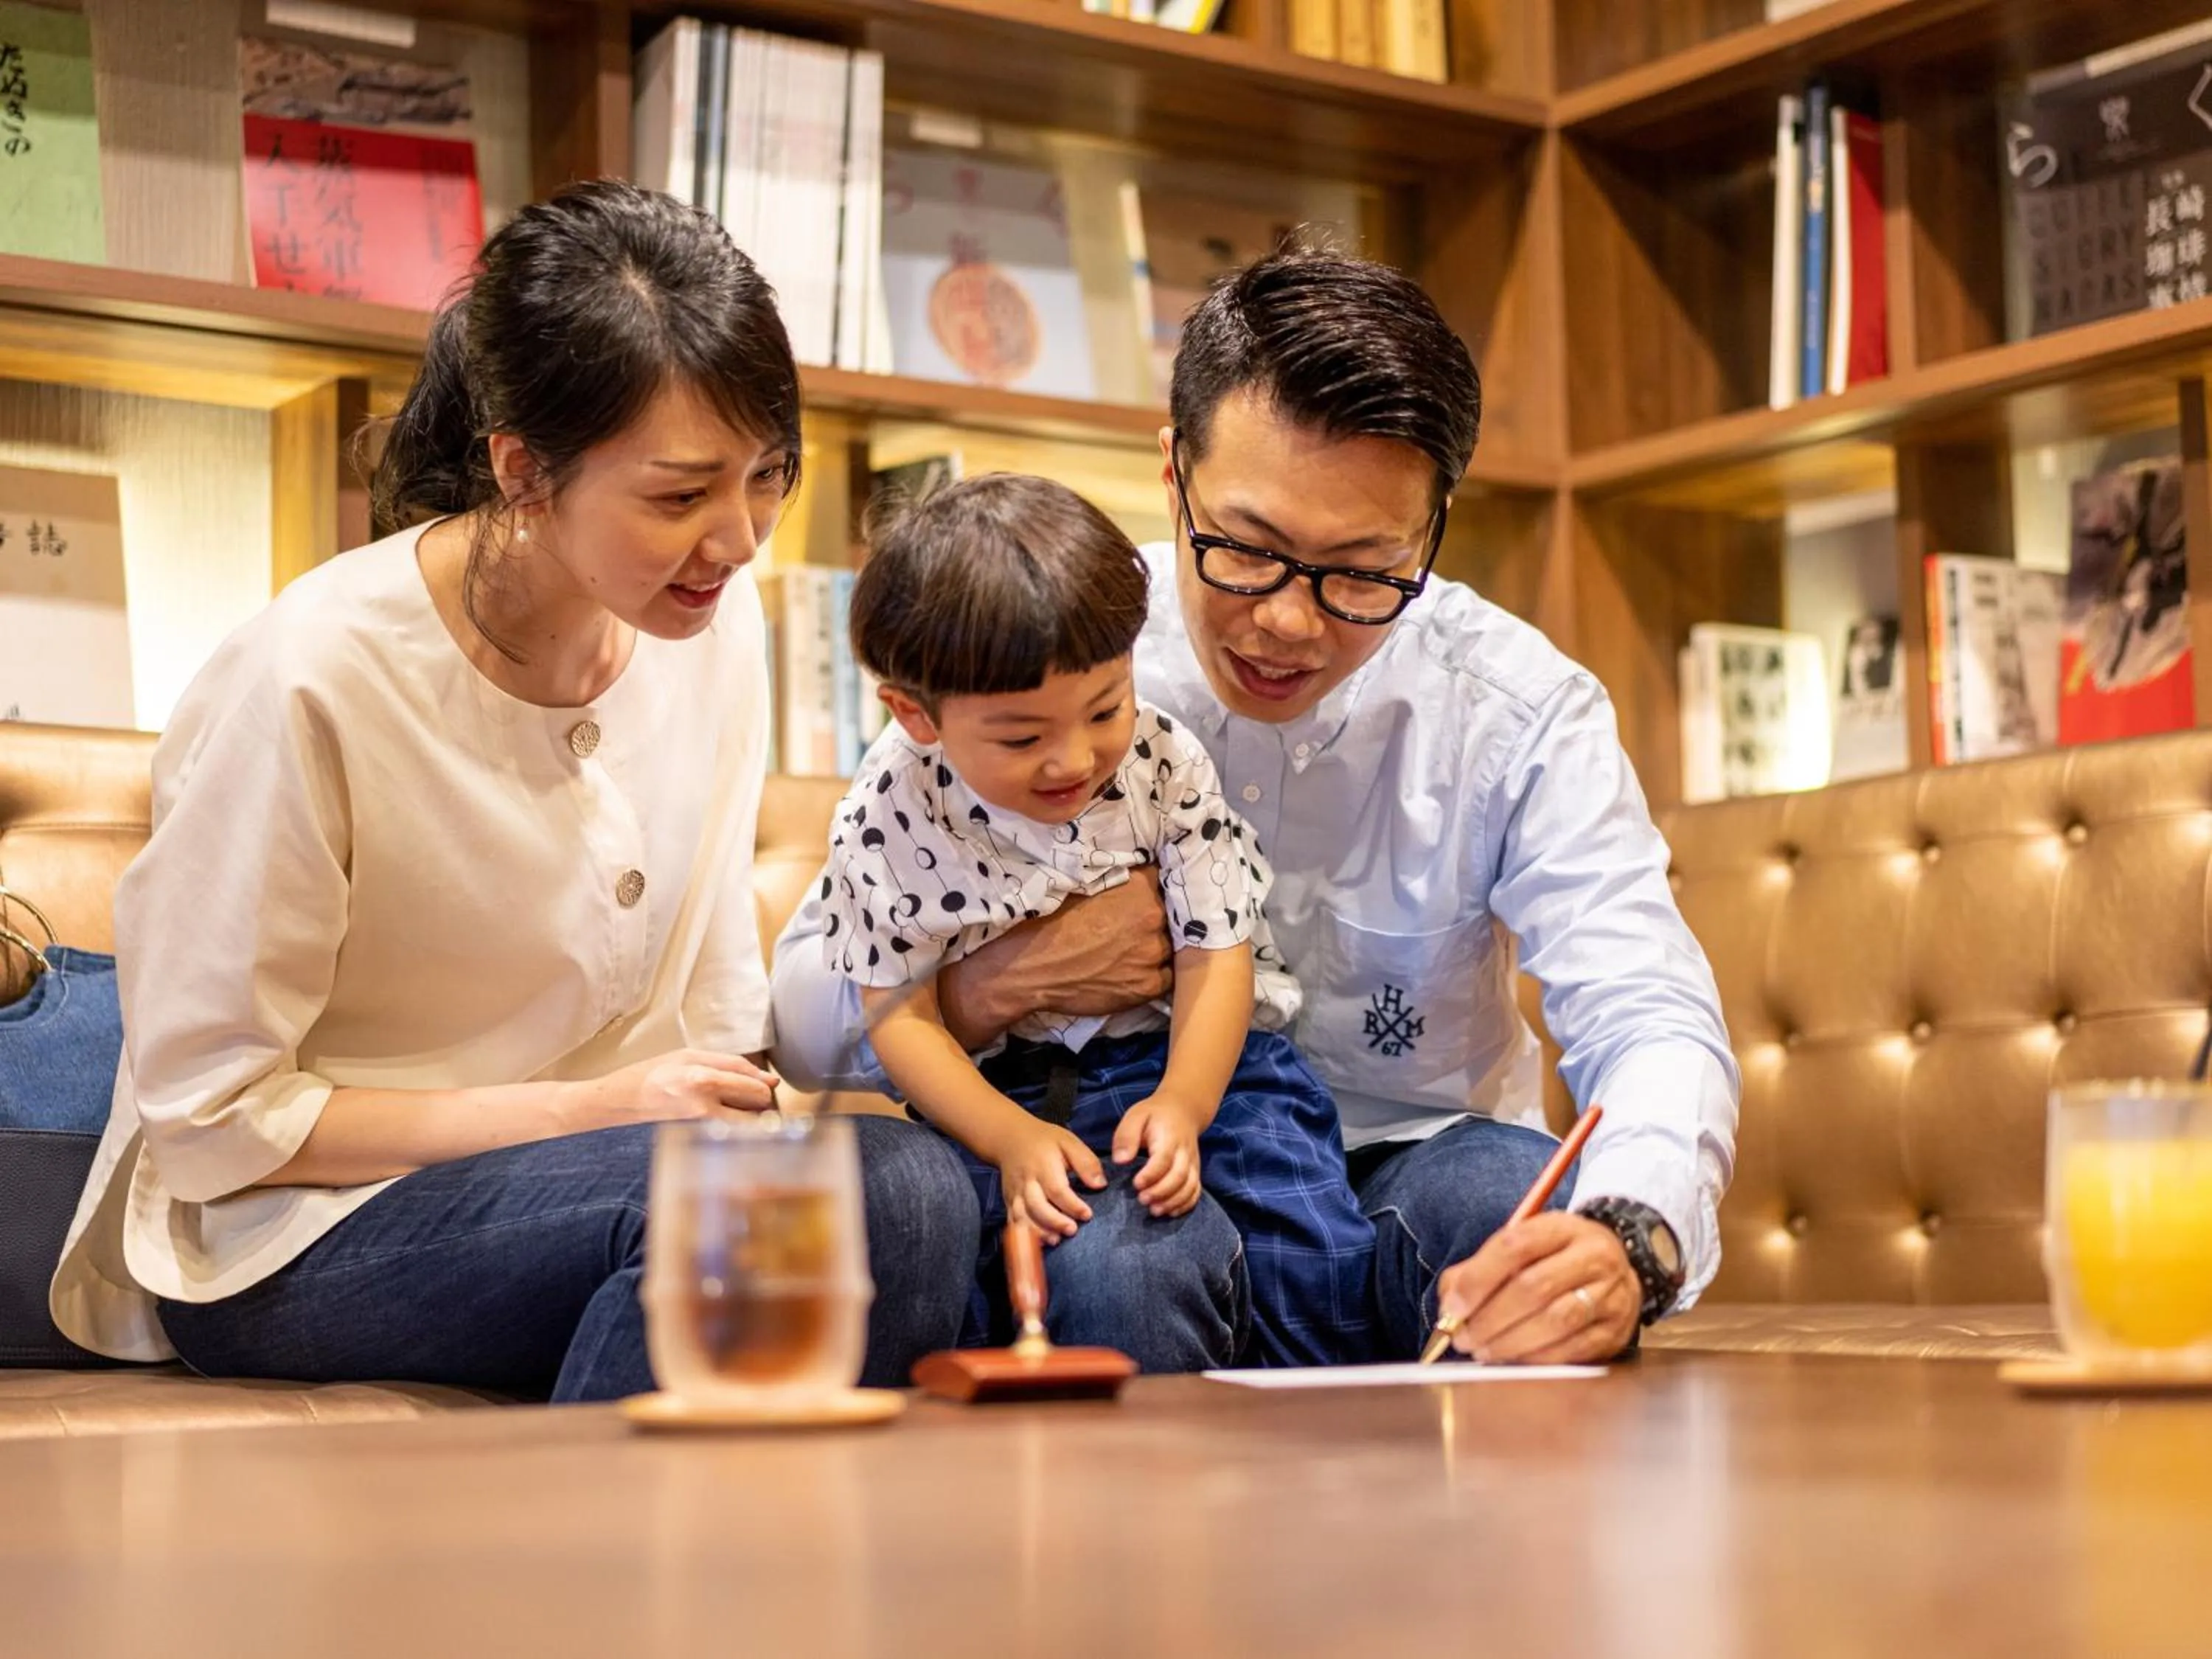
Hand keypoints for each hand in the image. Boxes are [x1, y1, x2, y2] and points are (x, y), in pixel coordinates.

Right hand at [565, 1048, 780, 1131]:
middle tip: (748, 1097)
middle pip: (759, 1110)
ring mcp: (700, 1129)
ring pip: (750, 1128)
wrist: (620, 1102)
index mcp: (703, 1079)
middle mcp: (704, 1108)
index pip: (755, 1087)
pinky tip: (720, 1121)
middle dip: (761, 1103)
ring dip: (751, 1119)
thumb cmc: (653, 1074)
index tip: (764, 1085)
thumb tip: (769, 1080)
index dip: (764, 1086)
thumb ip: (733, 1064)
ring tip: (733, 1109)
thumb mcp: (690, 1056)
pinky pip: (732, 1137)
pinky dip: (735, 1131)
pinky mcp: (697, 1142)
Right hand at [937, 877, 1172, 1050]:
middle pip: (1171, 915)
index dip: (1156, 889)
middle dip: (1156, 920)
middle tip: (1131, 928)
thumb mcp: (1082, 886)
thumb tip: (1135, 877)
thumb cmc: (1047, 922)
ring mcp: (1153, 953)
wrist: (1027, 967)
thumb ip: (1117, 881)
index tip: (1147, 895)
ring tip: (1129, 952)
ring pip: (1169, 947)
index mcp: (1140, 886)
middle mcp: (1154, 916)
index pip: (1166, 879)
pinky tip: (1130, 973)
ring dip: (1155, 949)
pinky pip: (1165, 978)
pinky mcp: (1148, 985)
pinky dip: (1152, 975)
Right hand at [995, 1119, 1107, 1241]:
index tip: (1087, 1215)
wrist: (1010, 1139)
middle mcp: (1026, 1181)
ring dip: (1038, 1231)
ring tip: (1056, 1240)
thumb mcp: (1069, 1142)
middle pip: (1037, 1206)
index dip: (1072, 1205)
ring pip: (1022, 1216)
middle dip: (1054, 1221)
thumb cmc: (1045, 1141)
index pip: (1057, 1189)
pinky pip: (1012, 1220)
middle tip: (1072, 1230)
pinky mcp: (1008, 1201)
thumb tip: (1100, 1184)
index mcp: (1043, 1165)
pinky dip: (1023, 1234)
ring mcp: (1015, 1192)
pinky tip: (1038, 1241)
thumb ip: (1086, 1162)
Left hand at [1111, 1093, 1204, 1217]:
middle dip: (1161, 1192)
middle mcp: (1184, 1152)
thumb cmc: (1154, 1115)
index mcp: (1169, 1137)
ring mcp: (1192, 1163)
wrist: (1183, 1110)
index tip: (1136, 1184)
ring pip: (1190, 1186)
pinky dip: (1186, 1204)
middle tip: (1142, 1200)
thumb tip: (1120, 1160)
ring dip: (1173, 1201)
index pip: (1164, 1159)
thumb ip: (1127, 1136)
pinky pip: (1196, 1191)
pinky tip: (1170, 1212)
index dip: (1151, 1174)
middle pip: (1179, 1176)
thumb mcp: (1136, 1116)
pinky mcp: (1195, 1172)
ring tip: (1154, 1210)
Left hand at [1432, 1213, 1641, 1364]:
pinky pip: (1574, 1349)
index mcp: (1562, 1227)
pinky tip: (1515, 1361)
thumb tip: (1450, 1306)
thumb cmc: (1554, 1261)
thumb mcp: (1522, 1248)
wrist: (1614, 1271)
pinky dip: (1537, 1359)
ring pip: (1556, 1321)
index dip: (1478, 1279)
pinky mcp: (1616, 1330)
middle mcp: (1593, 1256)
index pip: (1515, 1246)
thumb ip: (1479, 1270)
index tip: (1453, 1308)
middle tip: (1464, 1338)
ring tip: (1484, 1352)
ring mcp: (1611, 1293)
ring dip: (1511, 1343)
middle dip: (1490, 1318)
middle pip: (1535, 1287)